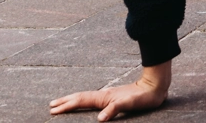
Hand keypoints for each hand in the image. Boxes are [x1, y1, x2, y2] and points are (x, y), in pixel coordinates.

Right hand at [51, 63, 168, 120]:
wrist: (154, 86)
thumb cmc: (143, 97)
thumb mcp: (129, 104)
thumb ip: (114, 110)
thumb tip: (100, 119)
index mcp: (104, 98)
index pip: (81, 101)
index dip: (67, 106)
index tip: (53, 110)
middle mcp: (103, 95)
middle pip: (80, 98)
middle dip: (65, 102)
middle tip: (51, 106)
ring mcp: (108, 96)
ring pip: (85, 98)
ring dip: (72, 100)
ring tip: (62, 103)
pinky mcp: (113, 98)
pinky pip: (93, 100)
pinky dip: (84, 102)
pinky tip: (84, 103)